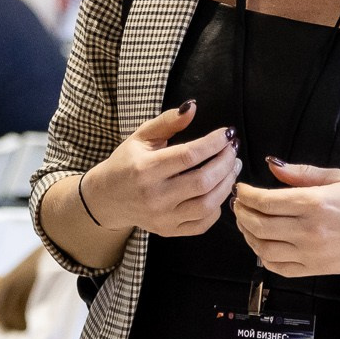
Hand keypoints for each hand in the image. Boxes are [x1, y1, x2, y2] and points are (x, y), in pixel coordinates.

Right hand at [78, 102, 240, 238]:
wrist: (106, 198)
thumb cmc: (126, 163)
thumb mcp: (141, 137)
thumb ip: (167, 121)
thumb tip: (193, 107)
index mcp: (145, 169)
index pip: (189, 155)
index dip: (214, 143)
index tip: (227, 133)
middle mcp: (154, 196)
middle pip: (203, 181)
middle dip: (225, 162)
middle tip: (233, 150)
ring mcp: (162, 217)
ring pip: (207, 205)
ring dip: (226, 184)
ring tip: (232, 168)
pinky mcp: (168, 231)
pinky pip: (202, 224)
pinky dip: (217, 209)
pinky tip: (218, 192)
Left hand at [235, 162, 339, 286]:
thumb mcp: (339, 177)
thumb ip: (301, 173)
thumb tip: (272, 165)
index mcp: (314, 203)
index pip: (264, 201)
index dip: (246, 195)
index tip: (241, 188)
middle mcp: (309, 231)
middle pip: (258, 225)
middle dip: (242, 212)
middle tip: (240, 203)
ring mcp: (311, 253)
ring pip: (263, 248)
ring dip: (248, 235)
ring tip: (247, 222)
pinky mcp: (315, 269)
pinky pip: (278, 268)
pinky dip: (264, 256)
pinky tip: (263, 244)